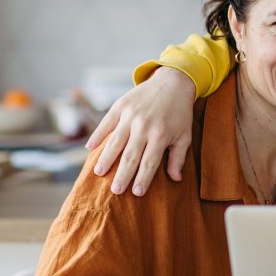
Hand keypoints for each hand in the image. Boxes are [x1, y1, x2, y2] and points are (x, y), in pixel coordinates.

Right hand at [86, 67, 196, 195]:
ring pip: (115, 141)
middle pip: (130, 156)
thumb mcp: (185, 135)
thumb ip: (178, 157)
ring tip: (98, 173)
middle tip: (115, 191)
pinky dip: (97, 135)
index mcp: (161, 135)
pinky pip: (106, 123)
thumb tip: (176, 179)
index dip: (143, 179)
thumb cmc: (180, 113)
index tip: (136, 193)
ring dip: (106, 158)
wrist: (173, 82)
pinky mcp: (121, 106)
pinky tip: (90, 148)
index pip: (149, 163)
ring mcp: (130, 115)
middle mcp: (144, 126)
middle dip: (122, 175)